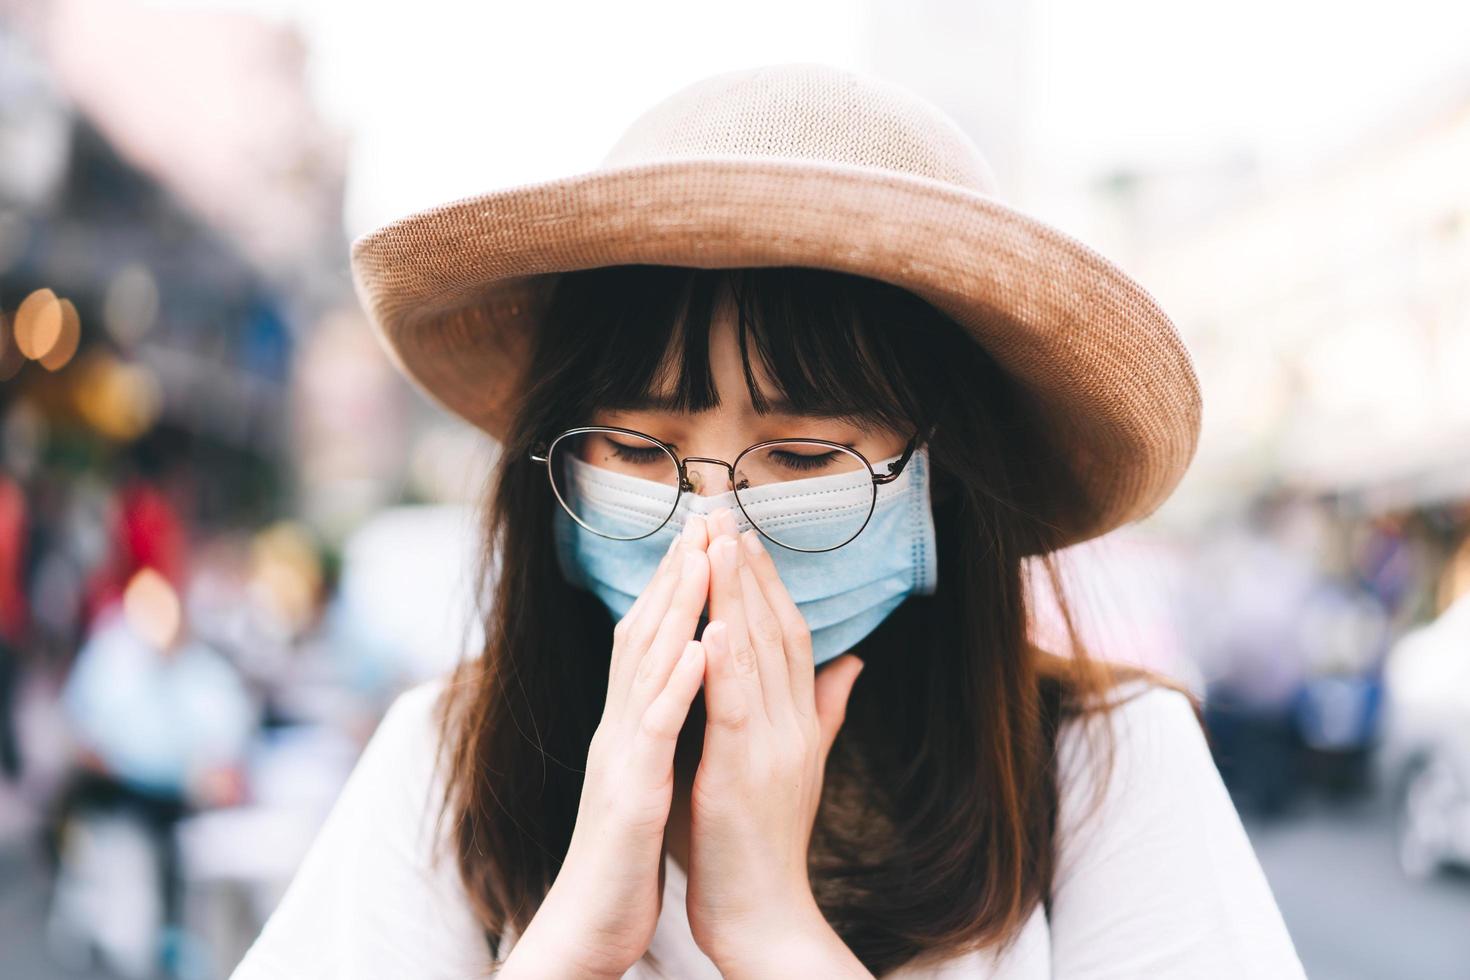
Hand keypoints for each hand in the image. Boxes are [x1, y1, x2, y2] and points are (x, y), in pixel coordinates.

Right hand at [505, 517, 710, 978]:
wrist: (590, 923)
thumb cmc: (625, 855)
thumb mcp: (654, 780)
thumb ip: (669, 731)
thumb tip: (690, 692)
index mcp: (632, 724)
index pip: (655, 640)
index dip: (678, 585)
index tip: (706, 536)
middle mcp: (619, 726)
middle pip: (645, 633)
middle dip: (675, 572)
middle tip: (704, 515)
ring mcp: (620, 754)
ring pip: (647, 665)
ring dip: (676, 606)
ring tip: (704, 553)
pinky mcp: (631, 791)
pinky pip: (655, 729)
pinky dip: (679, 683)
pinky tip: (705, 646)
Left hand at [683, 507, 866, 965]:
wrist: (763, 913)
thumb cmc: (763, 839)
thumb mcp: (797, 763)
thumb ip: (823, 709)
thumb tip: (854, 662)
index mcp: (802, 719)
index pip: (791, 633)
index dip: (769, 580)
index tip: (743, 531)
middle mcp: (796, 724)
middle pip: (779, 629)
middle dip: (749, 566)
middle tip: (726, 509)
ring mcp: (774, 746)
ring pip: (759, 656)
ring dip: (738, 594)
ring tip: (719, 540)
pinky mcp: (743, 772)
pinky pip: (736, 707)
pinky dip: (726, 661)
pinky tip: (715, 621)